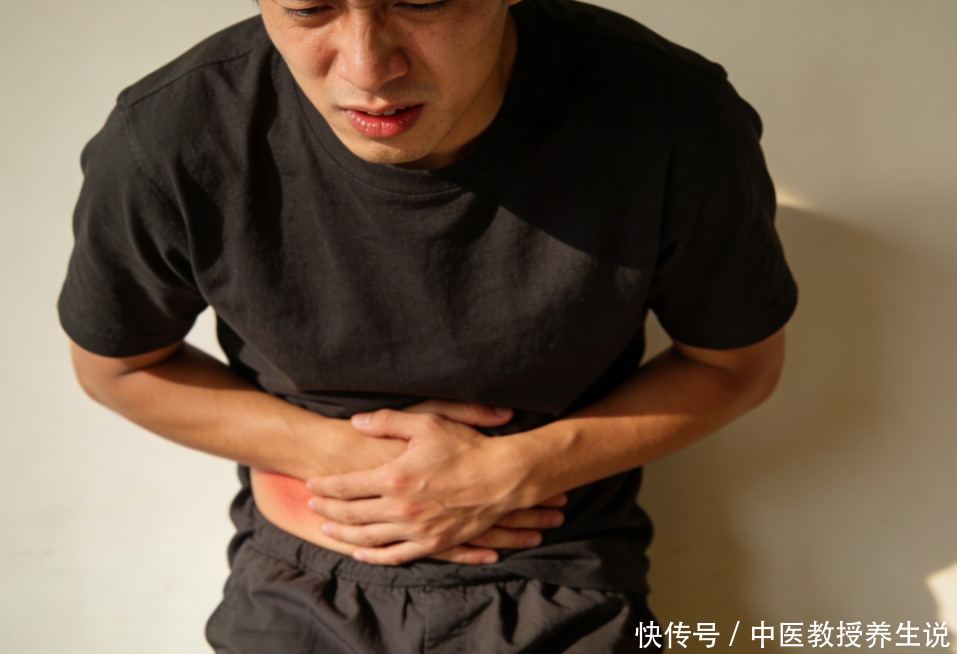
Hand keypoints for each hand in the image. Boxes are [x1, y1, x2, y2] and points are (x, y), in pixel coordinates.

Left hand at [305, 408, 544, 565]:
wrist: (503, 477)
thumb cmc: (466, 447)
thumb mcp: (426, 423)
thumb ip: (387, 422)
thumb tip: (355, 422)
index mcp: (394, 477)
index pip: (345, 486)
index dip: (324, 486)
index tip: (311, 483)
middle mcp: (400, 508)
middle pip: (350, 515)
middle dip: (326, 511)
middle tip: (311, 506)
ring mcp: (416, 529)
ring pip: (367, 538)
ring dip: (342, 535)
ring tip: (326, 531)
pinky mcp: (432, 543)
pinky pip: (396, 556)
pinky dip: (374, 556)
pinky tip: (361, 553)